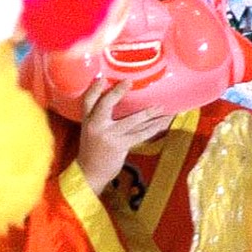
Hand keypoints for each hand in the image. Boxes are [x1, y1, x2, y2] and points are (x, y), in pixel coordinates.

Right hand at [73, 81, 174, 195]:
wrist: (90, 173)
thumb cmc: (94, 151)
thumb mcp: (92, 132)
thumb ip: (100, 119)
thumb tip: (122, 105)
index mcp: (87, 121)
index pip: (87, 101)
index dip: (94, 89)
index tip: (102, 78)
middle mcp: (95, 126)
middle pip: (106, 104)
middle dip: (117, 92)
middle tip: (129, 82)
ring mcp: (108, 135)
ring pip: (132, 120)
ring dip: (150, 113)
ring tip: (162, 107)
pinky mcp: (120, 145)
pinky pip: (141, 134)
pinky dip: (154, 128)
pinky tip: (164, 123)